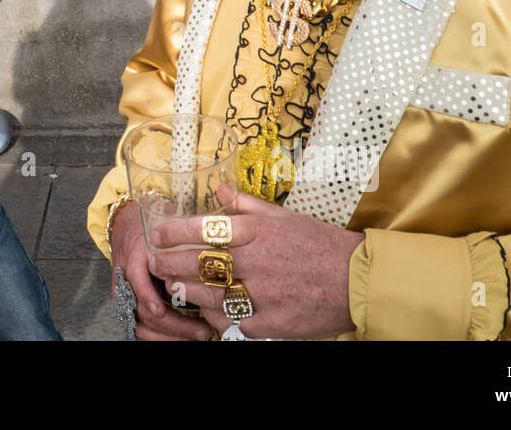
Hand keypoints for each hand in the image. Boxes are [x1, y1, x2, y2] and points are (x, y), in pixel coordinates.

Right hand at [109, 201, 215, 340]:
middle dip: (174, 325)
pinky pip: (140, 326)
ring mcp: (126, 293)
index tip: (164, 310)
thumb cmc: (150, 222)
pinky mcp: (130, 303)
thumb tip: (220, 236)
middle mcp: (127, 278)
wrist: (124, 223)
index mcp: (135, 256)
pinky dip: (160, 337)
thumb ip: (184, 232)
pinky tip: (180, 339)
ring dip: (170, 335)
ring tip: (197, 336)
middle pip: (144, 310)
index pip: (137, 281)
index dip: (150, 298)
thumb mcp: (162, 220)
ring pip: (142, 324)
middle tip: (203, 330)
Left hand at [148, 189, 364, 339]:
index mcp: (260, 231)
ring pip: (211, 294)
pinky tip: (204, 310)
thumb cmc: (321, 244)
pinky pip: (233, 320)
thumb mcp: (286, 217)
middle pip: (201, 262)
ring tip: (171, 285)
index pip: (207, 228)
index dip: (177, 231)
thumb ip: (248, 205)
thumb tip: (220, 188)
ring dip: (186, 290)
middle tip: (153, 262)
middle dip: (170, 262)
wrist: (358, 280)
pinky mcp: (272, 323)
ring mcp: (264, 294)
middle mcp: (258, 261)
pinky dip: (215, 315)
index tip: (158, 233)